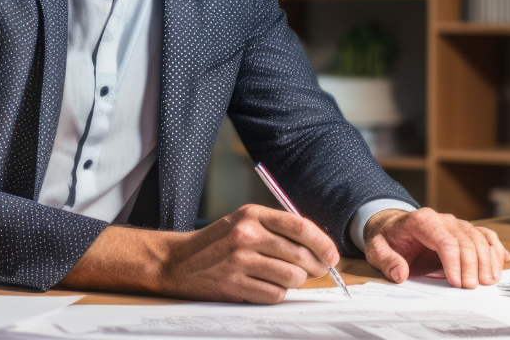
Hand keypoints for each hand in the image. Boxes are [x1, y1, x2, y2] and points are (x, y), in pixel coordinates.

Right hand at [154, 204, 341, 302]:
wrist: (177, 262)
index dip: (323, 243)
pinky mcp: (234, 285)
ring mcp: (239, 261)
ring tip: (284, 278)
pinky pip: (275, 295)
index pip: (300, 227)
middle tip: (314, 271)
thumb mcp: (243, 222)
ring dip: (295, 282)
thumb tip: (319, 247)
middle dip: (315, 267)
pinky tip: (265, 287)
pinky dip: (276, 294)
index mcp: (251, 214)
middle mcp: (246, 235)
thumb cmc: (217, 244)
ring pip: (292, 277)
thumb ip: (277, 229)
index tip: (332, 256)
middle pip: (301, 255)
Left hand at [362, 209, 509, 288]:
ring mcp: (456, 223)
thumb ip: (387, 261)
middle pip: (465, 240)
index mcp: (422, 221)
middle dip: (472, 265)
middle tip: (472, 287)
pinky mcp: (464, 230)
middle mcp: (443, 219)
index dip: (454, 262)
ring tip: (489, 280)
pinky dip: (495, 247)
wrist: (392, 226)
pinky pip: (484, 235)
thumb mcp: (377, 249)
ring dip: (487, 259)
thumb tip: (400, 274)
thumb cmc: (388, 238)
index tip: (457, 283)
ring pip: (479, 237)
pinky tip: (502, 261)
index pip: (445, 240)